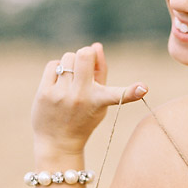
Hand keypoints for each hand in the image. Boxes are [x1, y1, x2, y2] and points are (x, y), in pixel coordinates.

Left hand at [31, 42, 147, 154]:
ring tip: (71, 79)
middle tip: (86, 64)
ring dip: (71, 63)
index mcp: (99, 101)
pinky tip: (59, 82)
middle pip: (84, 54)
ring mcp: (61, 94)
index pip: (119, 94)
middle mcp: (81, 96)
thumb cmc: (84, 117)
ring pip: (68, 57)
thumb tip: (96, 46)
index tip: (143, 89)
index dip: (133, 91)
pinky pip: (53, 64)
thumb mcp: (100, 100)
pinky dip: (58, 69)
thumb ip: (101, 71)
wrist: (58, 142)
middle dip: (86, 54)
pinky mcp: (44, 93)